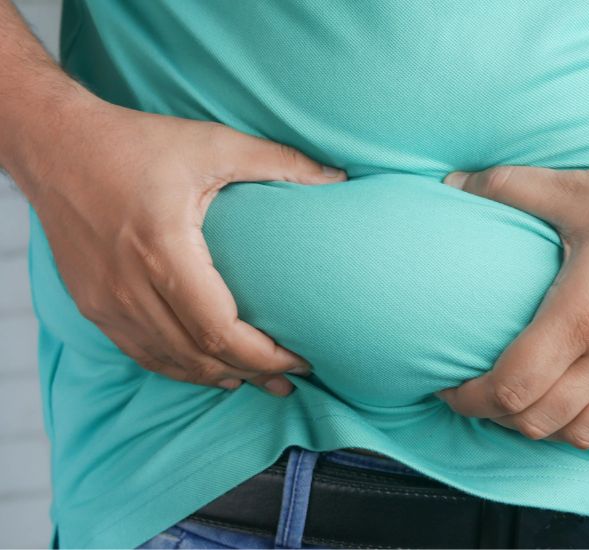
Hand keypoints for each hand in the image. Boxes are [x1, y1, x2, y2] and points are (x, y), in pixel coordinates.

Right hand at [11, 94, 346, 394]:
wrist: (54, 145)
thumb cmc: (135, 142)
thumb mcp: (212, 143)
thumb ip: (279, 161)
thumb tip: (337, 178)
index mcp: (163, 248)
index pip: (220, 330)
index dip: (264, 356)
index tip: (301, 359)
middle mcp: (129, 285)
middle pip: (198, 355)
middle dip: (251, 374)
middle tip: (289, 381)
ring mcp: (105, 301)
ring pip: (169, 362)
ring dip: (216, 377)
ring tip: (256, 382)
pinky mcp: (92, 304)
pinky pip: (140, 353)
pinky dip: (178, 368)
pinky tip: (207, 370)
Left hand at [435, 159, 588, 447]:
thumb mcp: (577, 189)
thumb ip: (508, 188)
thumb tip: (452, 183)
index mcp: (582, 316)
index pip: (511, 386)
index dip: (470, 398)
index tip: (449, 387)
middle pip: (537, 421)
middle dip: (495, 417)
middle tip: (478, 394)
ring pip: (580, 434)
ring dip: (540, 429)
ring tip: (521, 405)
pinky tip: (578, 412)